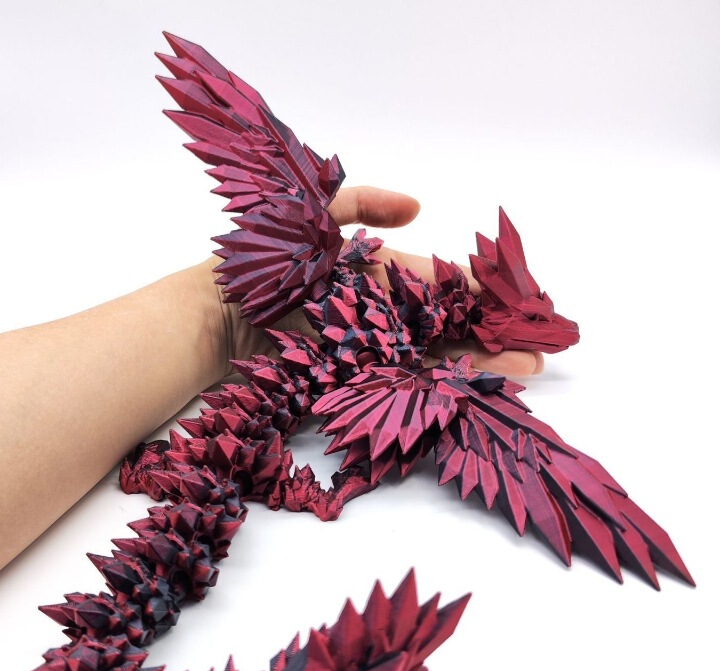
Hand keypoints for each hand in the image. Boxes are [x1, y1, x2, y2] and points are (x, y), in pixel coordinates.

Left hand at [201, 186, 543, 378]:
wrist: (220, 317)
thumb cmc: (266, 263)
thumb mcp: (312, 216)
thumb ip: (361, 200)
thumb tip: (419, 205)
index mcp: (373, 277)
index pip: (435, 284)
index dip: (473, 292)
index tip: (512, 298)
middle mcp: (376, 315)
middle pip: (441, 324)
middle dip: (487, 333)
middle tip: (534, 347)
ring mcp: (367, 349)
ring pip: (431, 356)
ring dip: (476, 362)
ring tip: (524, 370)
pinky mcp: (353, 379)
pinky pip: (403, 382)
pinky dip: (439, 385)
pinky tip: (476, 388)